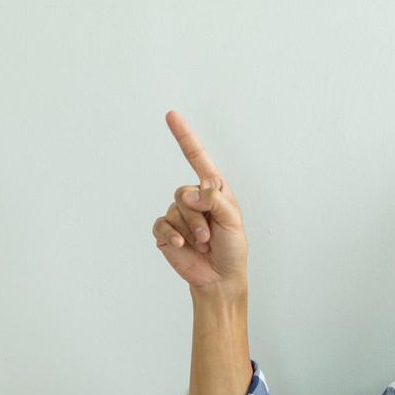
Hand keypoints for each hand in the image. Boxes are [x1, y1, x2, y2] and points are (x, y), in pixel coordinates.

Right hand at [154, 110, 248, 295]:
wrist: (219, 278)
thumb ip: (214, 200)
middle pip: (183, 191)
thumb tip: (190, 193)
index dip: (184, 136)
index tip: (172, 115)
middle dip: (198, 216)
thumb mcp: (233, 220)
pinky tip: (181, 246)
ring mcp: (179, 215)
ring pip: (175, 210)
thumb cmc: (232, 249)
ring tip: (203, 244)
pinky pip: (161, 225)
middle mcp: (194, 198)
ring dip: (190, 230)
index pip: (197, 157)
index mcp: (213, 189)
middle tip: (210, 236)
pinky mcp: (166, 232)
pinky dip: (171, 236)